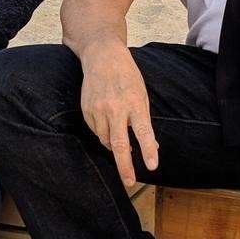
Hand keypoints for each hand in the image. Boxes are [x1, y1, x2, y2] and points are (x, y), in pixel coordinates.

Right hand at [80, 45, 158, 186]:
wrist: (103, 56)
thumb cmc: (127, 76)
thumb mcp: (142, 94)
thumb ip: (143, 120)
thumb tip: (151, 146)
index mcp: (135, 102)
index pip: (143, 131)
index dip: (148, 150)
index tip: (153, 166)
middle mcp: (116, 108)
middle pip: (119, 143)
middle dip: (125, 166)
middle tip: (130, 182)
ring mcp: (99, 109)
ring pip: (106, 140)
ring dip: (114, 145)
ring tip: (120, 138)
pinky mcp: (87, 110)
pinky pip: (96, 131)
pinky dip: (103, 133)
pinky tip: (107, 121)